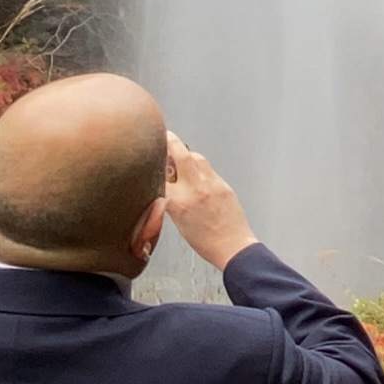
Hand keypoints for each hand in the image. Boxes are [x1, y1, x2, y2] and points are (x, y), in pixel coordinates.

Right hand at [164, 133, 259, 268]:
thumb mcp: (178, 222)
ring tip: (181, 159)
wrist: (233, 246)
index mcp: (178, 201)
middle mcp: (194, 188)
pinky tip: (197, 176)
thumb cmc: (204, 241)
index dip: (154, 163)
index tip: (150, 156)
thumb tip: (166, 184)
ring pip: (197, 157)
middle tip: (165, 137)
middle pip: (181, 153)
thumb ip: (170, 200)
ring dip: (187, 154)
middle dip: (171, 141)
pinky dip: (200, 169)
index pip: (161, 174)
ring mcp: (211, 184)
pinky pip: (209, 169)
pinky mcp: (224, 185)